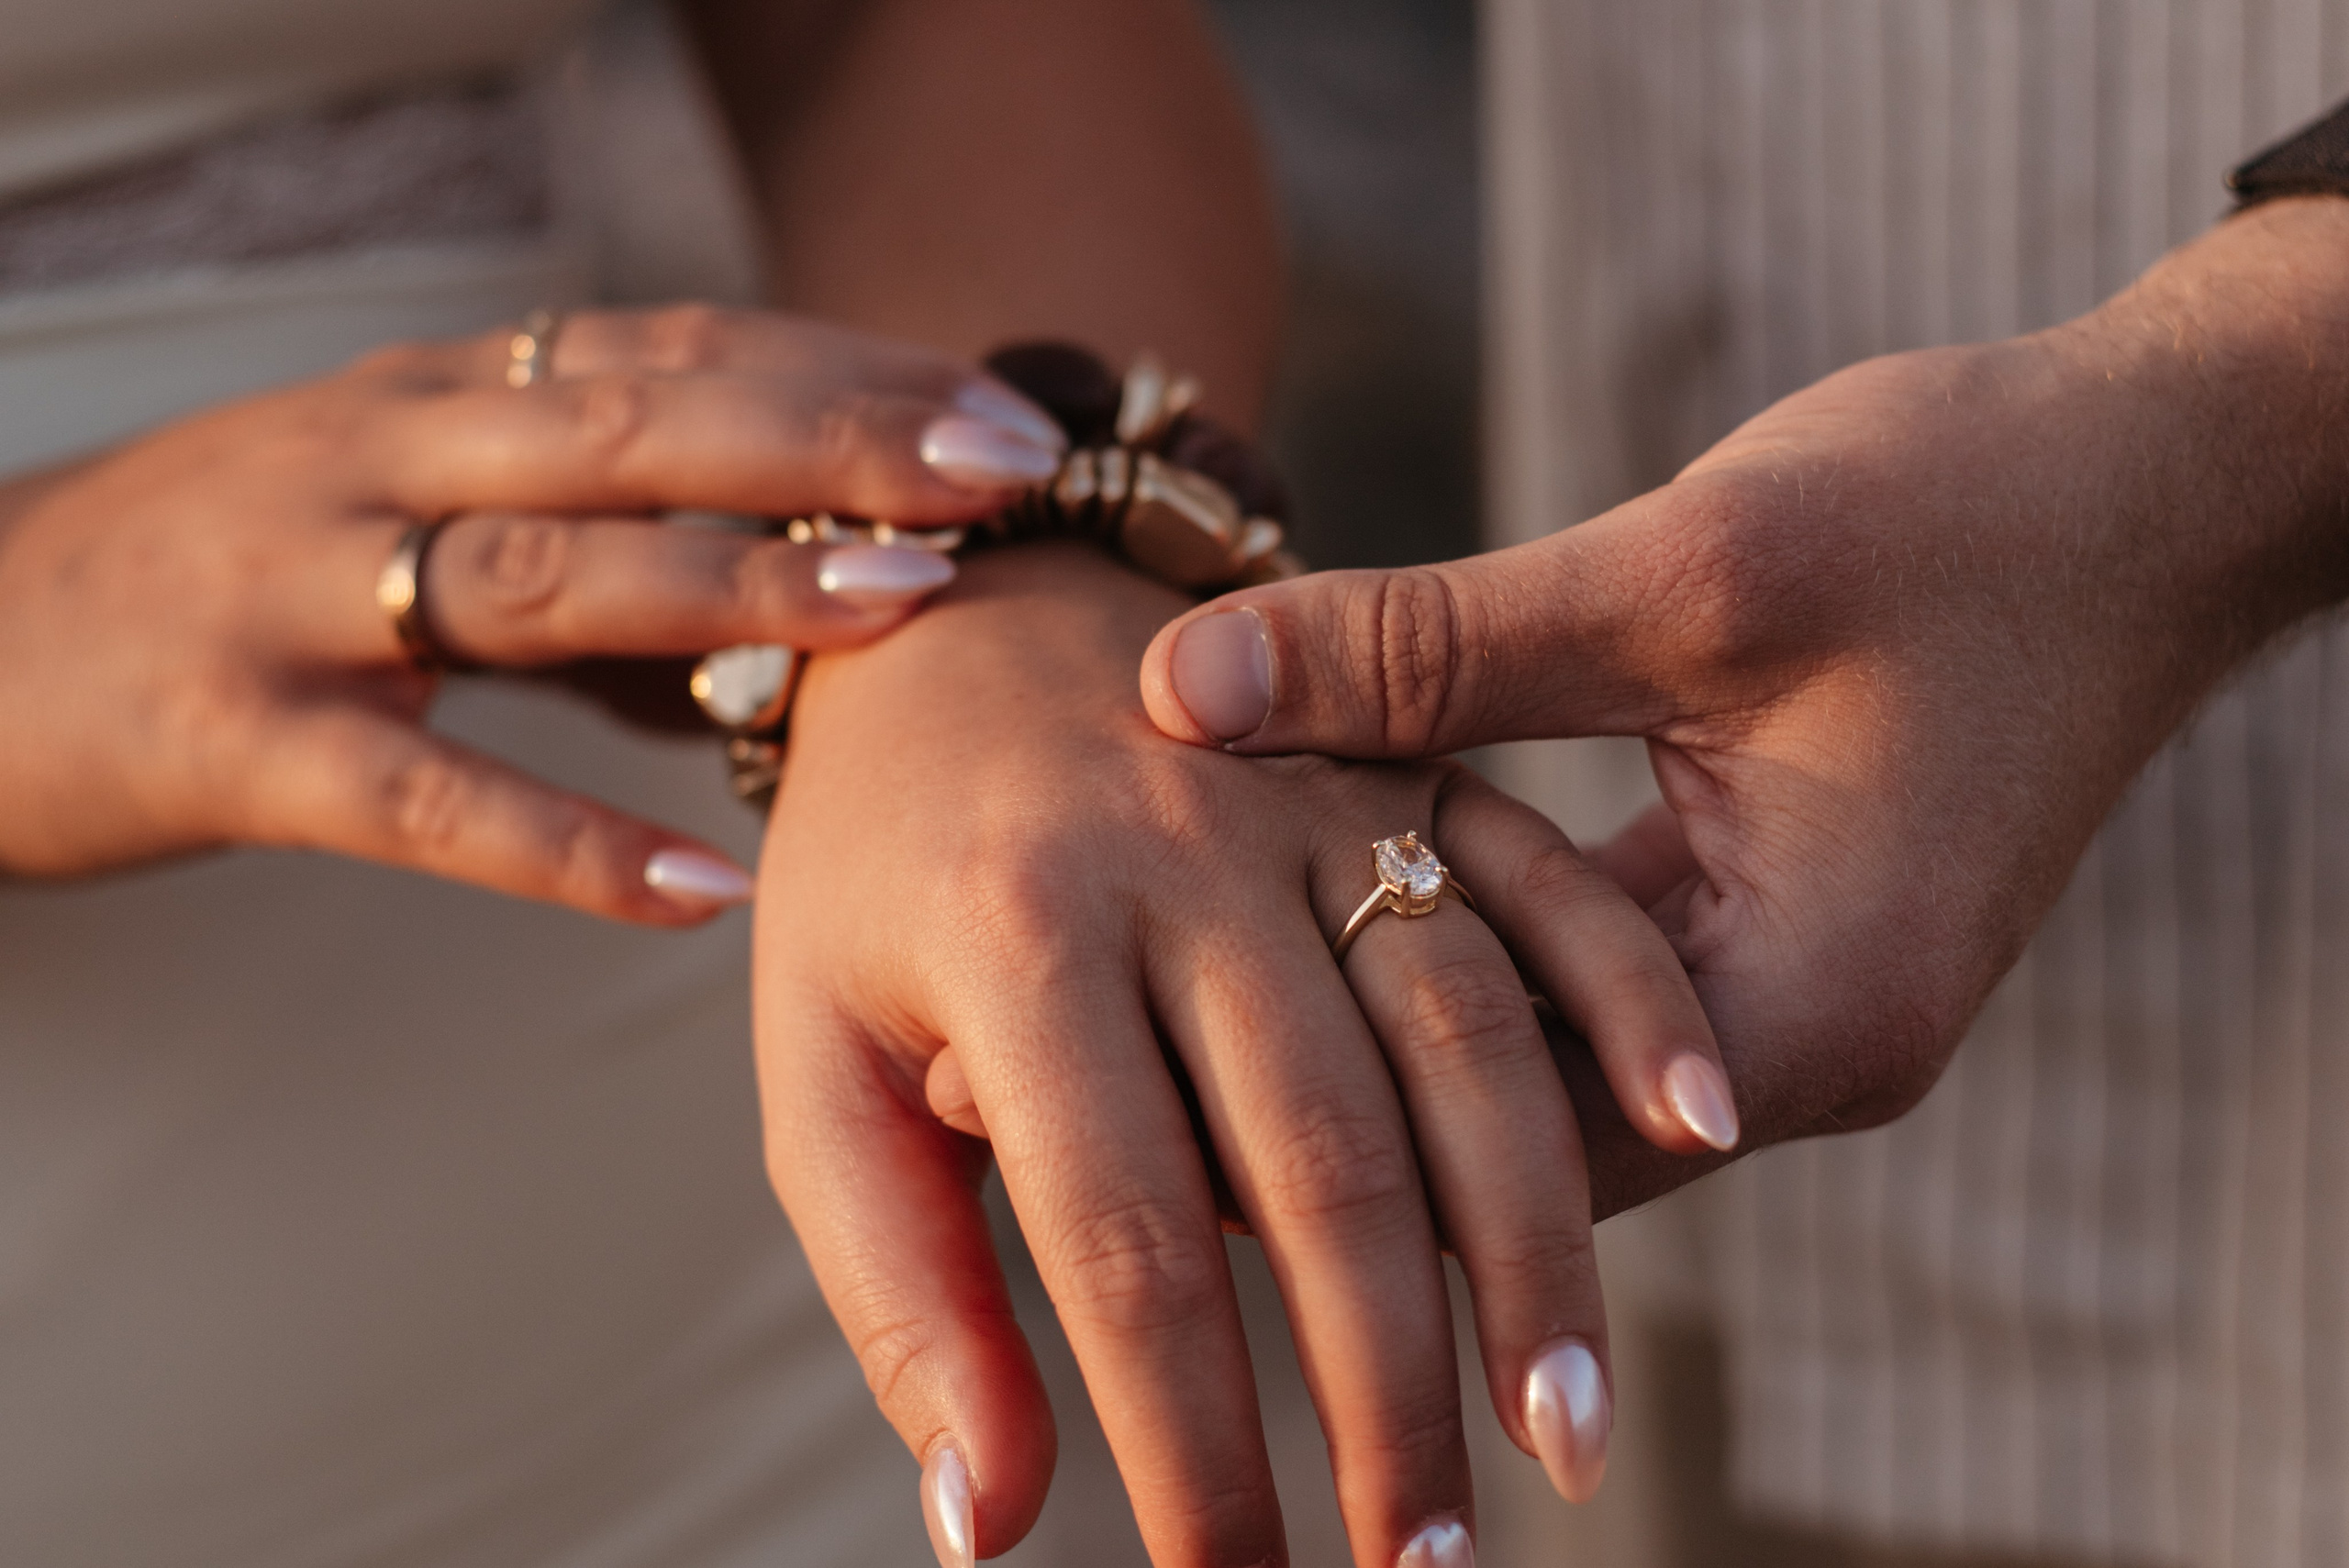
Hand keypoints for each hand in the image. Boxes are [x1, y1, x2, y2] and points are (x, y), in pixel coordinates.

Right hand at [0, 305, 1066, 921]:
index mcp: (440, 398)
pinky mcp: (237, 738)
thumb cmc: (231, 580)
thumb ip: (597, 558)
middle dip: (830, 435)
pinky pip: (423, 794)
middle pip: (635, 422)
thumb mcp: (411, 519)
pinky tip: (703, 890)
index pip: (673, 352)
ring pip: (544, 574)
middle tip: (1000, 471)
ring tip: (903, 606)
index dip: (841, 372)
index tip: (999, 414)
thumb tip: (794, 626)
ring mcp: (302, 592)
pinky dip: (567, 845)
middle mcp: (382, 459)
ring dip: (734, 584)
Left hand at [753, 544, 1722, 1567]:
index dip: (1192, 1442)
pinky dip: (1628, 1000)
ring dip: (1533, 1250)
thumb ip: (899, 1280)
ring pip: (1462, 1042)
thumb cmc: (868, 866)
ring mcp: (1312, 803)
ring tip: (1563, 1442)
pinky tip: (1698, 1126)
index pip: (1126, 1243)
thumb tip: (985, 1524)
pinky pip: (1540, 886)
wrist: (958, 606)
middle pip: (1322, 1165)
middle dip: (1385, 1394)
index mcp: (1014, 933)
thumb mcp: (813, 1056)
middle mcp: (1181, 858)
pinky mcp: (1403, 770)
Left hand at [1140, 198, 2348, 1213]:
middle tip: (1121, 1075)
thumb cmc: (1960, 514)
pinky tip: (1340, 892)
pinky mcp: (1779, 934)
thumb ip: (1428, 647)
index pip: (1516, 1143)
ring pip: (1546, 1059)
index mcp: (1806, 1005)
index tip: (1135, 1099)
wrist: (2149, 487)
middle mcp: (1808, 1048)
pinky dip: (1475, 940)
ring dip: (1395, 1009)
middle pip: (1521, 1130)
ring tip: (1193, 993)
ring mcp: (1796, 1000)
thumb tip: (1177, 686)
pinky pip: (1594, 981)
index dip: (1319, 1124)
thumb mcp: (1683, 572)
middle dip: (1334, 1086)